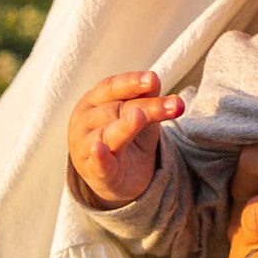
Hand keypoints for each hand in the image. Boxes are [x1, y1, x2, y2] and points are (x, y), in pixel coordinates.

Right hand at [67, 72, 180, 209]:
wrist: (118, 179)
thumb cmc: (125, 137)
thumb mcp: (140, 115)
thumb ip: (147, 97)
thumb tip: (155, 80)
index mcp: (92, 101)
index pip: (111, 87)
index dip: (132, 82)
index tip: (153, 79)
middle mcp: (83, 122)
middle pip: (117, 110)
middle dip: (147, 107)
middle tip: (174, 105)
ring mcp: (84, 148)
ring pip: (107, 135)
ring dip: (125, 126)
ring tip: (138, 117)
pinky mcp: (93, 172)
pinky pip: (97, 164)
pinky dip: (99, 157)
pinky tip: (100, 149)